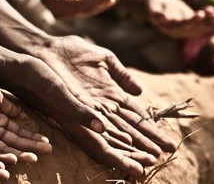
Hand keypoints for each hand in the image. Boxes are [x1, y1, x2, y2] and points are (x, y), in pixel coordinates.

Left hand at [0, 74, 52, 162]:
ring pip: (5, 147)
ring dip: (20, 153)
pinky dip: (2, 154)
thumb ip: (8, 107)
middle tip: (47, 151)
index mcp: (0, 119)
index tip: (46, 141)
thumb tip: (20, 114)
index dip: (32, 136)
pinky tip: (15, 158)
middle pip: (16, 141)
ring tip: (34, 158)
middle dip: (31, 146)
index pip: (19, 131)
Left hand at [31, 35, 177, 174]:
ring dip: (129, 150)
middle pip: (127, 130)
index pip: (135, 116)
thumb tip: (140, 90)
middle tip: (164, 158)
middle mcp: (101, 107)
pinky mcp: (74, 111)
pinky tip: (123, 153)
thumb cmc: (72, 52)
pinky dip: (108, 144)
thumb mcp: (103, 59)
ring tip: (146, 164)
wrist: (46, 49)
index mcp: (110, 94)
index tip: (168, 143)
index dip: (151, 129)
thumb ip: (121, 74)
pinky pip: (93, 131)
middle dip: (145, 144)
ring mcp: (88, 111)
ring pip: (112, 136)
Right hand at [147, 0, 213, 38]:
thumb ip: (157, 14)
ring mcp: (184, 27)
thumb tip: (163, 18)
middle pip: (192, 28)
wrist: (155, 5)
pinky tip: (213, 11)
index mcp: (169, 29)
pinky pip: (199, 22)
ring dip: (209, 22)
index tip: (200, 14)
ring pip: (198, 27)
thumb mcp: (153, 8)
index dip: (192, 21)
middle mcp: (177, 31)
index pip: (182, 27)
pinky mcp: (189, 22)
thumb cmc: (153, 5)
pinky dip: (207, 18)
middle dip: (204, 22)